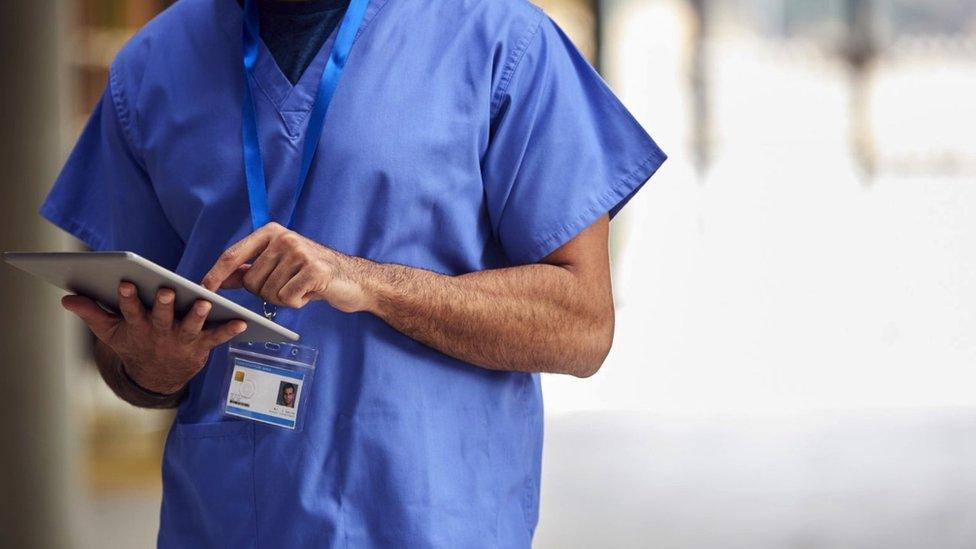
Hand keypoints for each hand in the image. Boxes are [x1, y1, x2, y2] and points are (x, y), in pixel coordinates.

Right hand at [61, 282, 246, 394]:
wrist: (157, 377)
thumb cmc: (135, 344)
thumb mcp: (111, 332)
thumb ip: (92, 313)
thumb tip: (66, 299)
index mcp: (137, 327)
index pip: (130, 311)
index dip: (128, 298)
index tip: (126, 283)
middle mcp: (159, 333)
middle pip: (161, 318)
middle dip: (163, 305)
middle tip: (166, 290)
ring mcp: (181, 341)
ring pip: (189, 327)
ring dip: (197, 316)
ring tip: (203, 303)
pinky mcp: (201, 347)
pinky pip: (216, 338)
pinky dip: (229, 331)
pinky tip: (242, 321)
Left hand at [202, 222, 371, 312]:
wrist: (353, 279)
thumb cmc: (312, 273)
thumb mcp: (278, 265)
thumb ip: (249, 269)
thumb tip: (218, 279)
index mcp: (271, 232)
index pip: (233, 254)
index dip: (216, 274)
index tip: (203, 289)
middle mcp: (284, 238)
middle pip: (251, 281)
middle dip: (265, 292)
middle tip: (287, 286)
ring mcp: (300, 252)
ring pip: (268, 292)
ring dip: (283, 298)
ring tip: (300, 287)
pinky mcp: (313, 270)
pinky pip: (287, 299)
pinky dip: (296, 302)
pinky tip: (309, 293)